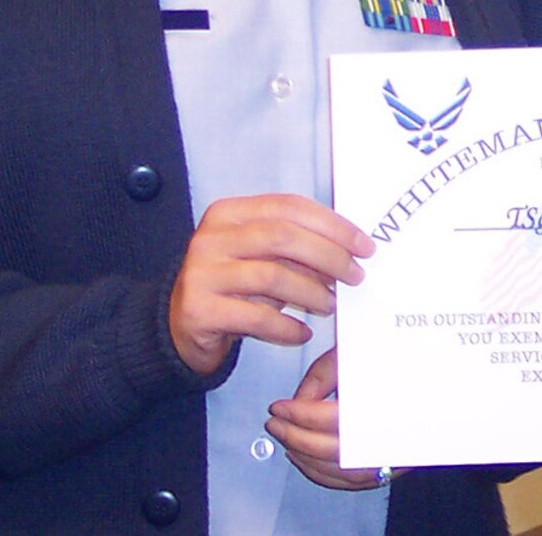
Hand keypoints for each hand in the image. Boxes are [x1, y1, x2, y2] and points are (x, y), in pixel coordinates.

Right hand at [168, 192, 373, 373]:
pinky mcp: (199, 310)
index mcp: (229, 213)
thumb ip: (294, 246)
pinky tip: (303, 333)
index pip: (289, 207)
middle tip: (355, 276)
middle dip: (329, 256)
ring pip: (272, 276)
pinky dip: (286, 327)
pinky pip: (256, 317)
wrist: (177, 327)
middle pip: (283, 237)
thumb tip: (349, 250)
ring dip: (311, 292)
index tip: (364, 245)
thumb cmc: (231, 286)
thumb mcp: (259, 256)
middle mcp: (211, 238)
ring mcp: (201, 273)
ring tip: (330, 305)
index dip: (332, 224)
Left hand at [265, 347, 392, 490]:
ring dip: (307, 459)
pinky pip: (353, 481)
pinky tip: (304, 459)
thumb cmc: (395, 355)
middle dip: (298, 438)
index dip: (301, 415)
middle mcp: (395, 433)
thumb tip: (298, 403)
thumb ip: (322, 376)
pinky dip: (323, 473)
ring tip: (286, 439)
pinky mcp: (391, 464)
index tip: (279, 407)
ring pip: (344, 471)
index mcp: (390, 400)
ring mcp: (395, 453)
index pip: (336, 418)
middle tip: (276, 424)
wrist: (425, 371)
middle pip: (337, 449)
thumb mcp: (354, 352)